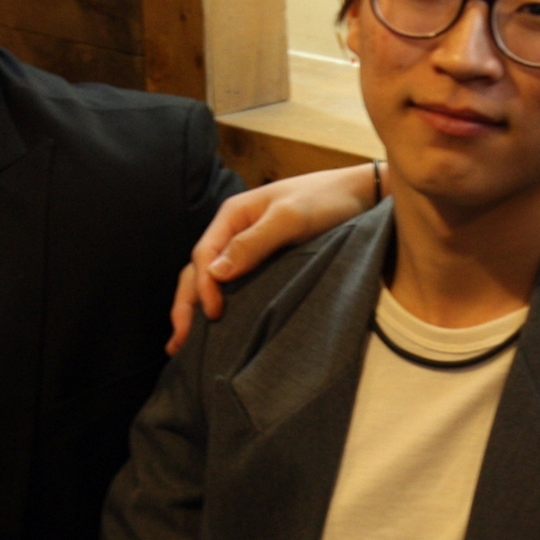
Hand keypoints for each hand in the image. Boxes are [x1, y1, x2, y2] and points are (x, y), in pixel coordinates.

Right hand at [166, 162, 384, 353]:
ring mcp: (247, 247)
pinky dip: (219, 303)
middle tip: (179, 342)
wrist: (360, 195)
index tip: (214, 315)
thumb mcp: (290, 218)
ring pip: (211, 279)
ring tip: (184, 343)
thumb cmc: (325, 200)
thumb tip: (216, 273)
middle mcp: (233, 231)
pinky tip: (217, 326)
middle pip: (198, 270)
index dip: (203, 288)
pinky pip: (234, 284)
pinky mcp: (264, 261)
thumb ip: (254, 242)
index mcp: (232, 216)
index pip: (203, 256)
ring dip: (196, 307)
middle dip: (185, 304)